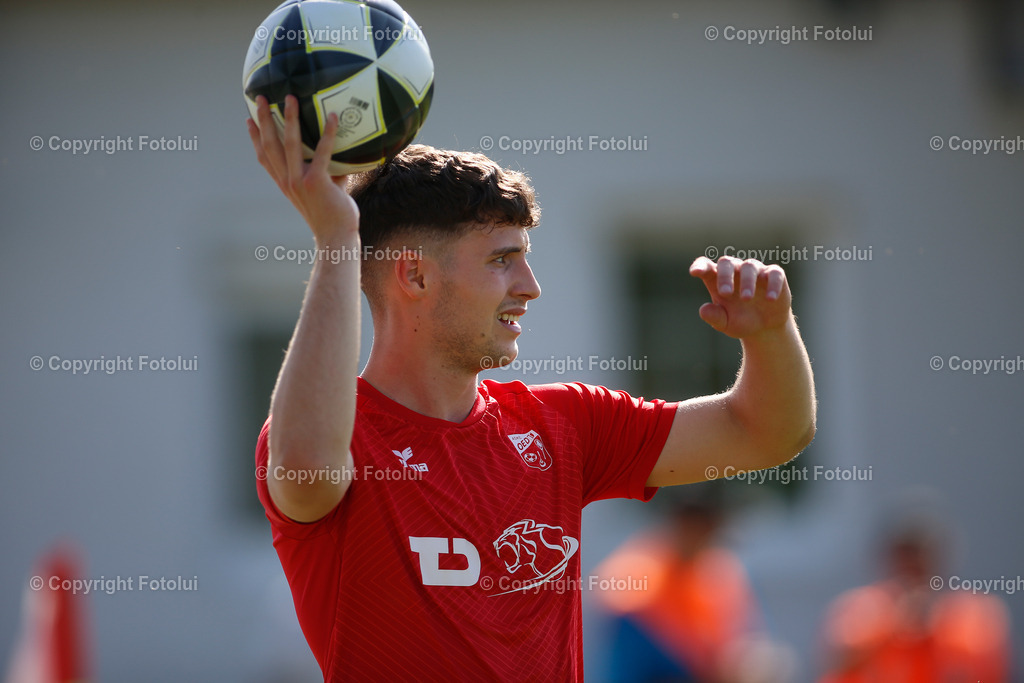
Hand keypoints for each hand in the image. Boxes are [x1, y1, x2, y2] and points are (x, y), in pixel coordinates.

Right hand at [246, 95, 358, 243]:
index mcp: (284, 184)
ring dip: (289, 118)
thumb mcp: (324, 190)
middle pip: (269, 145)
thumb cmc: (333, 214)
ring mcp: (300, 182)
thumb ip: (329, 171)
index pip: (264, 158)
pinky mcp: (317, 182)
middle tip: (261, 98)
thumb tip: (344, 152)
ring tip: (290, 98)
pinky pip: (323, 152)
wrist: (336, 237)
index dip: (254, 138)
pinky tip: (332, 117)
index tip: (248, 120)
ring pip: (289, 144)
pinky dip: (328, 133)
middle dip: (264, 120)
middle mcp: (287, 181)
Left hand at [689, 256, 791, 338]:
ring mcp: (755, 271)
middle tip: (725, 294)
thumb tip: (703, 310)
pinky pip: (774, 274)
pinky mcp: (774, 275)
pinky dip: (773, 284)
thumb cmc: (741, 321)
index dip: (700, 266)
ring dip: (747, 282)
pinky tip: (770, 299)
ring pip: (749, 266)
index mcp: (717, 279)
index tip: (695, 272)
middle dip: (725, 276)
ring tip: (746, 299)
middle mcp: (735, 271)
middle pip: (727, 263)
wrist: (765, 327)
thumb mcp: (725, 323)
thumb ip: (715, 317)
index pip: (706, 266)